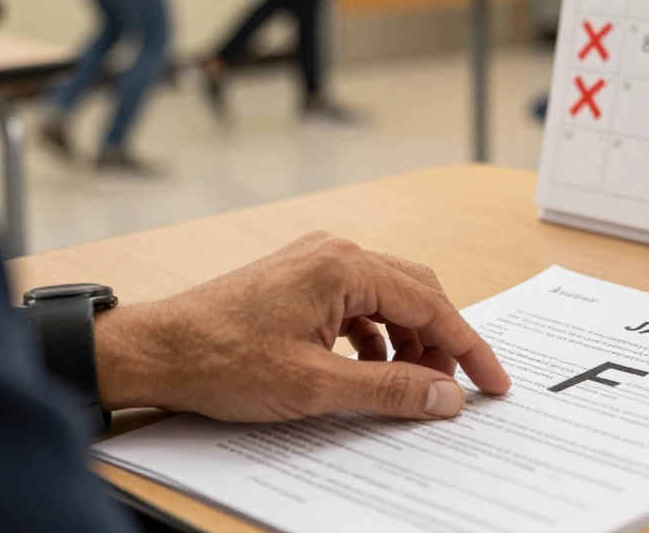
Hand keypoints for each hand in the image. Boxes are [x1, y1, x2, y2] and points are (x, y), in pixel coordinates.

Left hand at [93, 232, 510, 421]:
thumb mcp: (317, 386)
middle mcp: (334, 252)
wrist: (155, 351)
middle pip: (415, 292)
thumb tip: (446, 395)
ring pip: (387, 297)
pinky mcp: (298, 277)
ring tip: (409, 384)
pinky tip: (367, 368)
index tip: (493, 382)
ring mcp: (314, 261)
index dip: (468, 348)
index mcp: (345, 267)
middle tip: (453, 388)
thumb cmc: (221, 360)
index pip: (431, 305)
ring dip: (406, 340)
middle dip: (440, 342)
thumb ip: (391, 389)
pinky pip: (356, 301)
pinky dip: (374, 335)